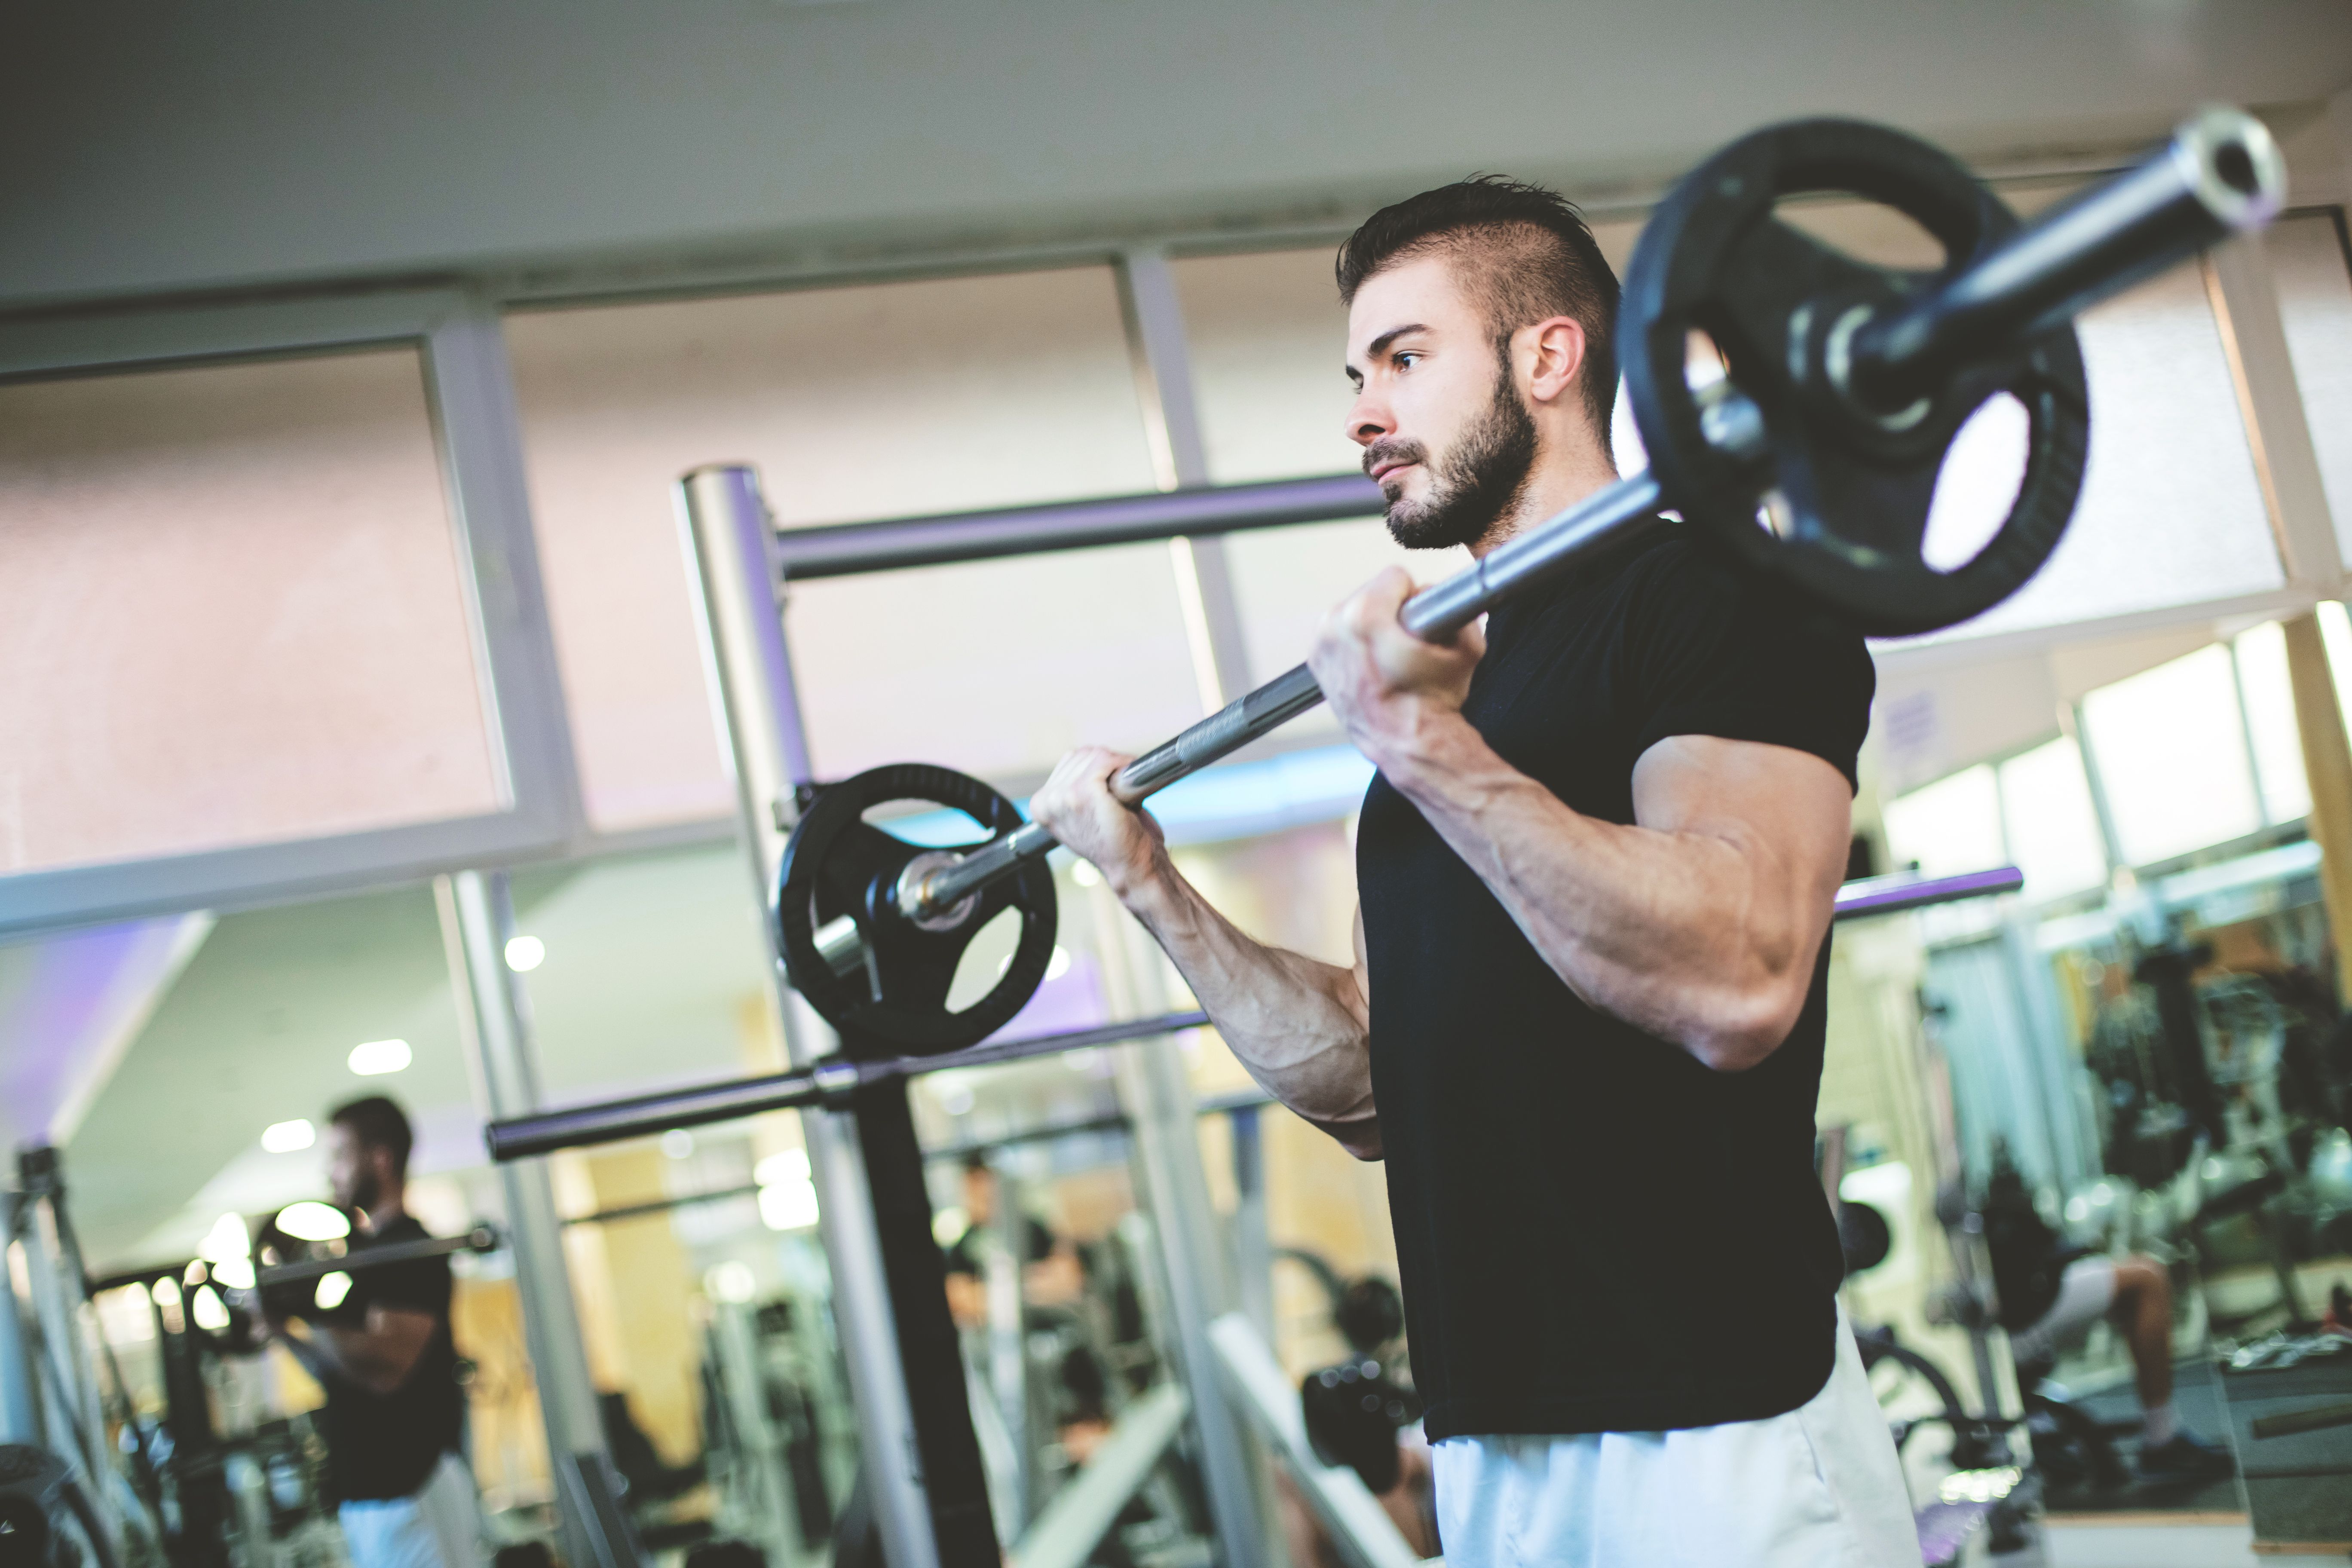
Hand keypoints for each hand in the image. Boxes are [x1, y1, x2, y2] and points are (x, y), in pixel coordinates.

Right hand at [1030, 746, 1168, 898]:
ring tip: (1124, 793)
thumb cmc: (1115, 841)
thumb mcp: (1082, 814)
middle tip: (1120, 793)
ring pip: (1096, 755)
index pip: (1070, 762)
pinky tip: (1130, 785)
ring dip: (1118, 767)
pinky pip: (1107, 760)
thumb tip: (1085, 758)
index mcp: (1041, 805)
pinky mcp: (1085, 790)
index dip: (1096, 769)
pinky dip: (1124, 765)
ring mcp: (1063, 795)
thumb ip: (1073, 790)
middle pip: (1082, 755)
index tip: (1110, 785)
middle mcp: (1047, 800)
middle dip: (1107, 767)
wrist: (1131, 867)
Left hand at [1308, 567, 1484, 775]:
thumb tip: (1435, 593)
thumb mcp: (1466, 646)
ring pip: (1353, 610)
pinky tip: (1372, 664)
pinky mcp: (1316, 661)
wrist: (1408, 743)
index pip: (1395, 577)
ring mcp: (1320, 645)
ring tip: (1389, 656)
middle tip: (1405, 644)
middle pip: (1370, 592)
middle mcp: (1333, 626)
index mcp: (1364, 616)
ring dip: (1371, 625)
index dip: (1415, 598)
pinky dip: (1354, 642)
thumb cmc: (1434, 701)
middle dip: (1390, 611)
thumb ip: (1453, 605)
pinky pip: (1339, 633)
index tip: (1420, 623)